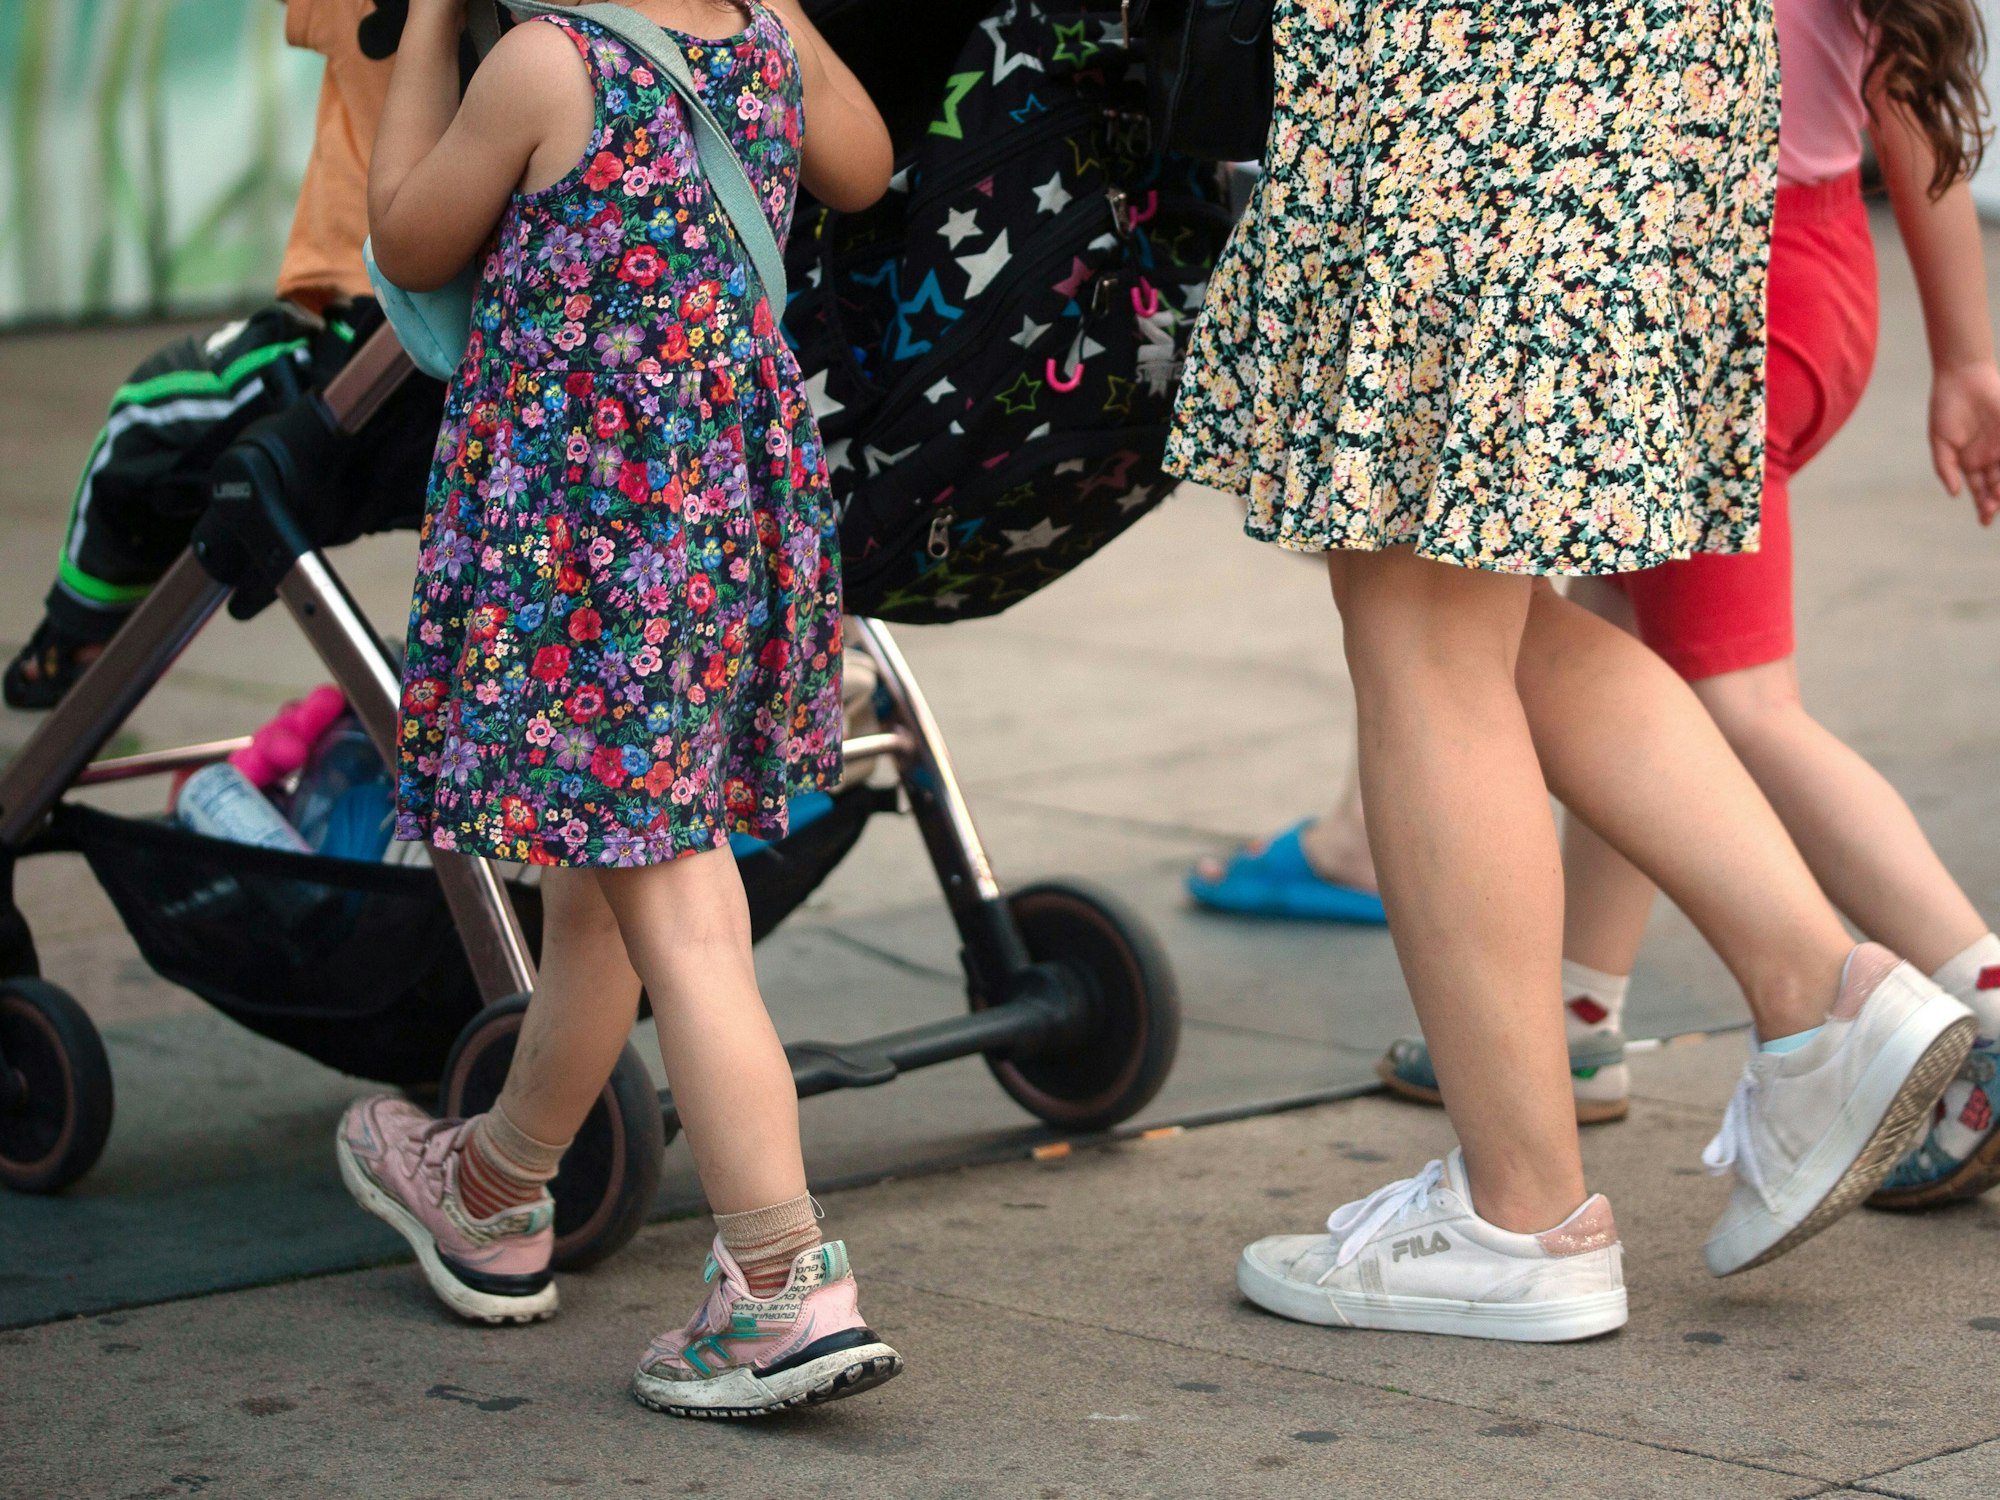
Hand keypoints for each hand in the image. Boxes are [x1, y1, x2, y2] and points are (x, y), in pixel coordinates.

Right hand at [1929, 360, 1999, 526]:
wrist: (1963, 378)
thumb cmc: (1947, 409)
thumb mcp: (1940, 442)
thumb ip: (1946, 468)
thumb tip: (1954, 494)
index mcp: (1970, 463)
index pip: (1980, 490)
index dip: (1983, 506)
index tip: (1985, 520)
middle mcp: (1989, 457)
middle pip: (1997, 486)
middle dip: (1996, 500)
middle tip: (1994, 509)